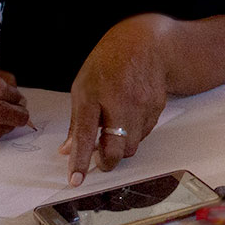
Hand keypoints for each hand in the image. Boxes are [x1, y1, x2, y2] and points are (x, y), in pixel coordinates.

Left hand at [61, 14, 171, 185]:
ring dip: (121, 146)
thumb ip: (76, 121)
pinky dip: (134, 134)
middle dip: (107, 161)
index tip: (75, 179)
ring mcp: (141, 106)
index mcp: (93, 95)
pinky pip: (144, 134)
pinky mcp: (157, 108)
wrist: (144, 45)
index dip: (80, 160)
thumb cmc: (109, 63)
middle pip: (116, 148)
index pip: (84, 134)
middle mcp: (119, 102)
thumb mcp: (83, 86)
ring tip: (115, 131)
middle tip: (101, 161)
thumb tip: (67, 150)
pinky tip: (129, 118)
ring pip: (132, 145)